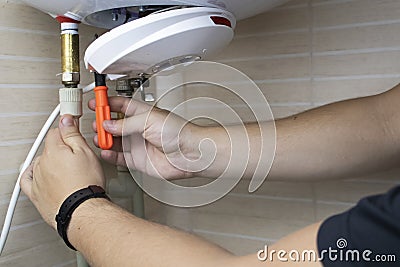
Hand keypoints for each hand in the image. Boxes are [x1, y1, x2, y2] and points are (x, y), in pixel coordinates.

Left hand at [20, 115, 104, 228]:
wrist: (82, 210)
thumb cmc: (86, 184)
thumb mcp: (86, 152)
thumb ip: (73, 134)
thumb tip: (65, 120)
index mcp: (53, 151)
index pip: (57, 132)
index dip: (68, 130)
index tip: (74, 131)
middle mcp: (41, 163)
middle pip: (50, 148)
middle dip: (62, 148)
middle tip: (78, 155)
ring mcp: (37, 179)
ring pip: (41, 163)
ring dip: (52, 162)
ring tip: (68, 169)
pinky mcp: (35, 194)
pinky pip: (27, 180)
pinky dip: (32, 174)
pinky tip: (38, 174)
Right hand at [89, 97, 228, 179]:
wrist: (190, 154)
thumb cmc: (179, 133)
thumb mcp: (149, 121)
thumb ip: (126, 123)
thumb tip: (109, 124)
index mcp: (143, 113)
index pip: (121, 105)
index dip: (107, 102)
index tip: (96, 101)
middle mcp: (139, 129)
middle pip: (114, 123)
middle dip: (102, 122)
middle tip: (94, 123)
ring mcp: (138, 144)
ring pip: (115, 141)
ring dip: (105, 139)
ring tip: (98, 138)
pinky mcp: (138, 160)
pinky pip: (120, 157)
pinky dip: (110, 155)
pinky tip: (105, 152)